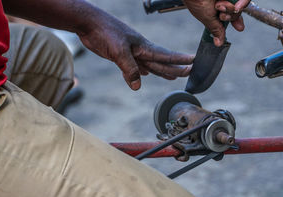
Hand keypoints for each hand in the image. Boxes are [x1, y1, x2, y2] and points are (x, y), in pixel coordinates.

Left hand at [78, 11, 193, 89]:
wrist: (89, 23)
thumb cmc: (105, 32)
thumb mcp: (118, 52)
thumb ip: (130, 69)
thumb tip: (138, 86)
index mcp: (143, 47)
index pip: (166, 56)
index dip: (180, 60)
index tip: (193, 62)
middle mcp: (140, 50)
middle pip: (161, 62)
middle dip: (175, 68)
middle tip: (188, 72)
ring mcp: (131, 52)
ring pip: (150, 64)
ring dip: (161, 71)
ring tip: (172, 76)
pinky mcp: (121, 55)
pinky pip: (136, 65)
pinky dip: (142, 71)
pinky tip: (146, 74)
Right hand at [183, 0, 250, 46]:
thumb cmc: (195, 0)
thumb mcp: (207, 18)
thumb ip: (216, 29)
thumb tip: (218, 43)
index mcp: (218, 7)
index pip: (231, 15)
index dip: (236, 22)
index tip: (240, 28)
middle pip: (237, 12)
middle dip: (230, 17)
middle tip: (221, 15)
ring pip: (241, 6)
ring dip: (231, 10)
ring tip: (220, 6)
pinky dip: (241, 3)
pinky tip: (233, 5)